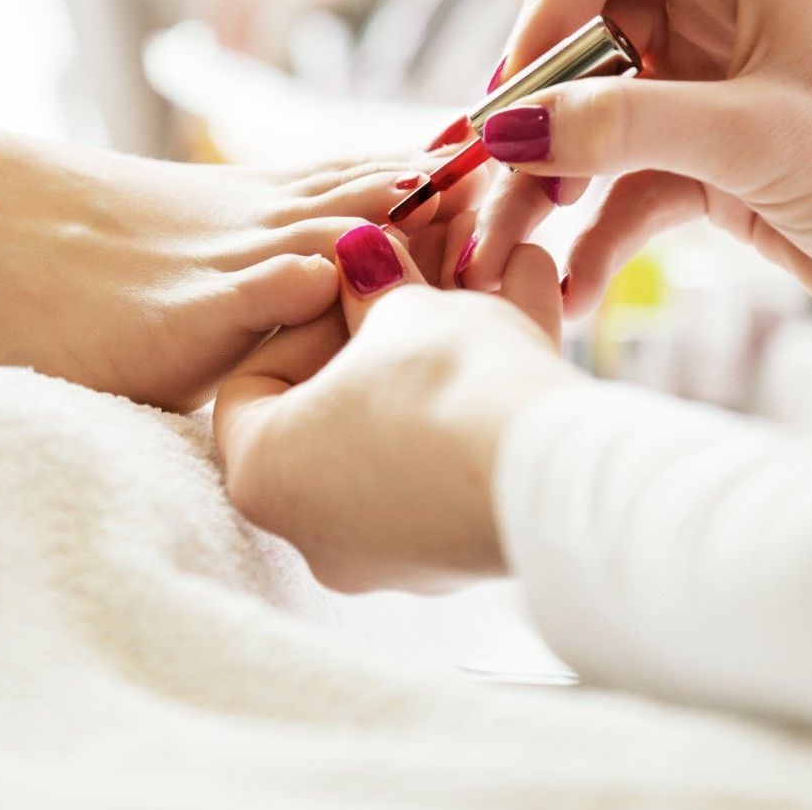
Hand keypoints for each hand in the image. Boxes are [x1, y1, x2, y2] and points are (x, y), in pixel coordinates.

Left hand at [214, 223, 578, 593]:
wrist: (560, 474)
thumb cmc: (448, 387)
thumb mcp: (399, 312)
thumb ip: (371, 286)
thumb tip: (363, 259)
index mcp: (263, 476)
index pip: (251, 385)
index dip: (299, 319)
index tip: (347, 285)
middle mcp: (316, 532)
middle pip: (332, 407)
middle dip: (378, 333)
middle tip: (416, 279)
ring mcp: (391, 553)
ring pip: (402, 428)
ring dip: (438, 355)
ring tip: (488, 277)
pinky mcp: (460, 552)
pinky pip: (454, 457)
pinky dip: (480, 394)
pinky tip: (527, 303)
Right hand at [454, 0, 811, 364]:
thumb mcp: (755, 142)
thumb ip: (622, 128)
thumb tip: (506, 127)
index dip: (548, 4)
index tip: (526, 91)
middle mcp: (720, 23)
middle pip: (578, 38)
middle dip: (534, 113)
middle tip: (504, 181)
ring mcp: (712, 100)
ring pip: (591, 124)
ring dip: (547, 186)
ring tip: (513, 253)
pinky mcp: (714, 173)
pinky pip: (623, 191)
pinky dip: (593, 237)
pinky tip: (574, 289)